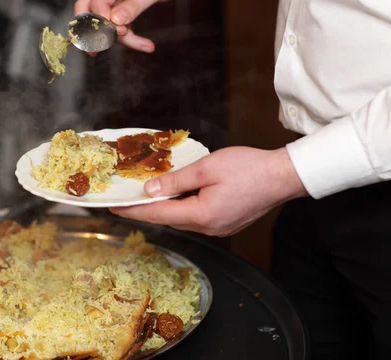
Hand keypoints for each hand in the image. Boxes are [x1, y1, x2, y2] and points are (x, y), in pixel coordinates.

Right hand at [74, 0, 189, 52]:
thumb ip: (135, 4)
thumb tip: (116, 21)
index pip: (98, 1)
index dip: (104, 20)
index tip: (120, 32)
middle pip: (85, 7)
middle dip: (89, 31)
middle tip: (95, 51)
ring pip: (102, 19)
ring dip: (118, 38)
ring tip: (144, 45)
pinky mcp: (120, 2)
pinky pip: (116, 22)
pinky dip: (129, 35)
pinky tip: (145, 44)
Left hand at [110, 147, 307, 236]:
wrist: (284, 176)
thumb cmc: (249, 168)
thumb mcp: (206, 168)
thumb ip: (175, 180)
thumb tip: (149, 190)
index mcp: (201, 215)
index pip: (157, 215)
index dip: (133, 210)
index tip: (113, 207)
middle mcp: (208, 228)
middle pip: (168, 219)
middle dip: (145, 209)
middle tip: (125, 199)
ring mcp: (218, 229)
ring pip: (181, 219)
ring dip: (163, 208)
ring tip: (145, 195)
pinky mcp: (225, 224)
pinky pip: (195, 218)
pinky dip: (181, 208)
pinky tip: (175, 196)